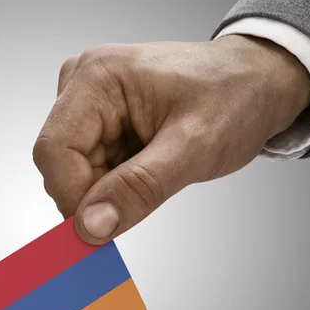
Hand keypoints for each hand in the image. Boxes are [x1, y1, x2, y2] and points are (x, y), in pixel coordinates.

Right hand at [33, 36, 309, 243]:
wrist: (255, 83)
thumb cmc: (234, 98)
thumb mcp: (194, 147)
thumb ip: (139, 188)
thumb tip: (90, 227)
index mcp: (97, 77)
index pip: (54, 151)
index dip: (73, 198)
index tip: (102, 232)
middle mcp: (83, 85)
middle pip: (61, 164)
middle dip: (96, 195)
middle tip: (145, 197)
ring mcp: (89, 104)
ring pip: (74, 173)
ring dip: (109, 190)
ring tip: (157, 172)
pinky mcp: (99, 122)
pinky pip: (90, 169)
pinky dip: (116, 184)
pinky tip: (148, 169)